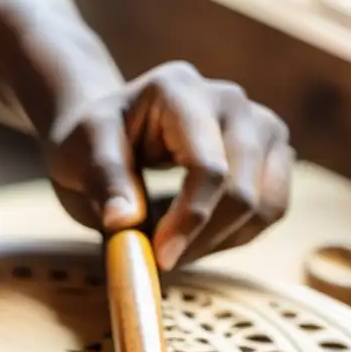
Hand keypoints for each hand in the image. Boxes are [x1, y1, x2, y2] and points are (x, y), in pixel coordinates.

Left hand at [46, 61, 294, 269]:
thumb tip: (124, 221)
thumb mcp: (78, 157)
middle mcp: (229, 99)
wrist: (108, 132)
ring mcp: (258, 122)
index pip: (208, 167)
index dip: (190, 220)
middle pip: (242, 190)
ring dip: (220, 242)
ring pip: (266, 203)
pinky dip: (236, 236)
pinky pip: (273, 208)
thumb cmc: (90, 143)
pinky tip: (197, 239)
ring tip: (175, 250)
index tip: (161, 259)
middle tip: (160, 261)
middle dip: (201, 238)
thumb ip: (104, 183)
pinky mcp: (271, 150)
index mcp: (179, 90)